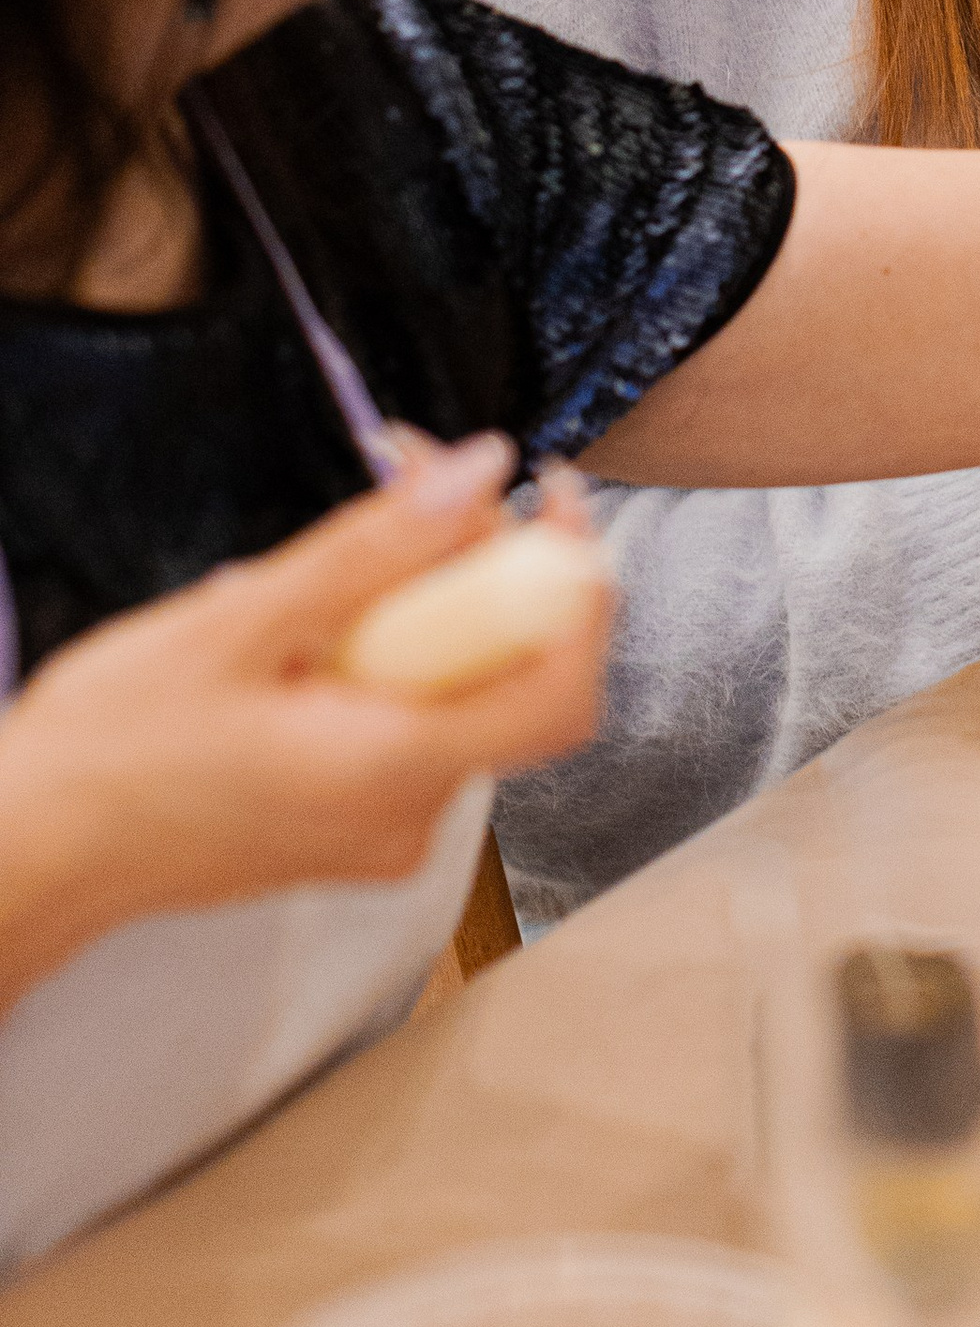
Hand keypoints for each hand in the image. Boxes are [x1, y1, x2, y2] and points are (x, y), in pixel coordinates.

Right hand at [0, 441, 611, 1008]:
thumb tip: (484, 471)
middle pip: (508, 672)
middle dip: (477, 560)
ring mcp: (380, 828)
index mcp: (395, 772)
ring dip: (421, 600)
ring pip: (451, 688)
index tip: (553, 493)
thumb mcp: (240, 624)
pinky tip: (304, 624)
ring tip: (331, 549)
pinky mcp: (349, 824)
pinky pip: (404, 720)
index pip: (561, 684)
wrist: (30, 855)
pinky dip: (382, 654)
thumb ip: (376, 549)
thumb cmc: (113, 750)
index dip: (577, 582)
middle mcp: (408, 815)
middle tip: (407, 474)